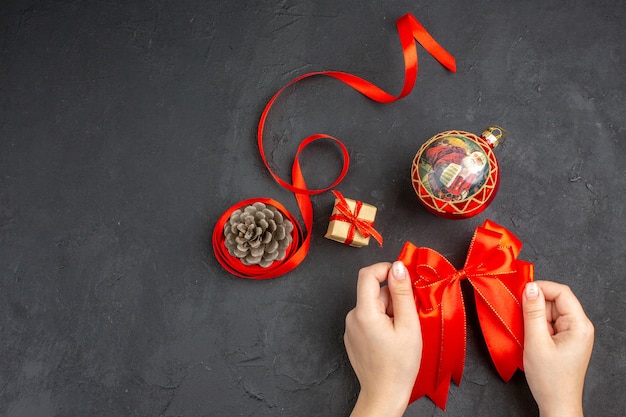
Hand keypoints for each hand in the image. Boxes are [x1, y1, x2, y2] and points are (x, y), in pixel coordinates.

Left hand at [344, 261, 421, 416]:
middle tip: (407, 318)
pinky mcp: (353, 337)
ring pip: (373, 305)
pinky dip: (382, 322)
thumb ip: (402, 293)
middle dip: (393, 298)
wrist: (384, 395)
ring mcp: (350, 328)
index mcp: (364, 312)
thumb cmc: (399, 366)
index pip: (367, 274)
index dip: (386, 269)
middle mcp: (352, 317)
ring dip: (389, 311)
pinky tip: (391, 340)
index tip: (403, 276)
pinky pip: (368, 318)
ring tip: (400, 333)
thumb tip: (398, 267)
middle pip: (373, 292)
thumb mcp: (408, 325)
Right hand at [522, 280, 593, 416]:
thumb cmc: (550, 379)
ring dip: (533, 317)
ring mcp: (572, 333)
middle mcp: (579, 326)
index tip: (521, 292)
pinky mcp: (564, 340)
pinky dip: (535, 326)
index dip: (540, 288)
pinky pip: (548, 323)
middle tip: (520, 317)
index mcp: (579, 325)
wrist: (557, 404)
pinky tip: (530, 337)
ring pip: (549, 312)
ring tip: (526, 333)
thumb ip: (532, 312)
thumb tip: (530, 287)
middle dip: (535, 306)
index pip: (561, 292)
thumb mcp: (536, 341)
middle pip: (555, 301)